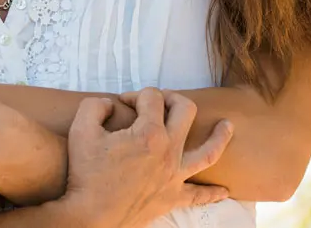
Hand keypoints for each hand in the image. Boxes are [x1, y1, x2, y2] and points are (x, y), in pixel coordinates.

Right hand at [61, 88, 233, 227]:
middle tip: (162, 101)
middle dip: (173, 99)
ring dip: (219, 137)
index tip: (122, 102)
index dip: (136, 94)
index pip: (152, 97)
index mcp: (149, 133)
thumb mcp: (81, 128)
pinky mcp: (170, 198)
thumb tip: (111, 104)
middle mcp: (168, 151)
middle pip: (185, 111)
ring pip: (208, 152)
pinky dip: (212, 193)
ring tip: (228, 126)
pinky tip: (224, 191)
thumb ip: (96, 105)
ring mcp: (173, 176)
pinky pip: (198, 196)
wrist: (88, 217)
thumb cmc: (84, 173)